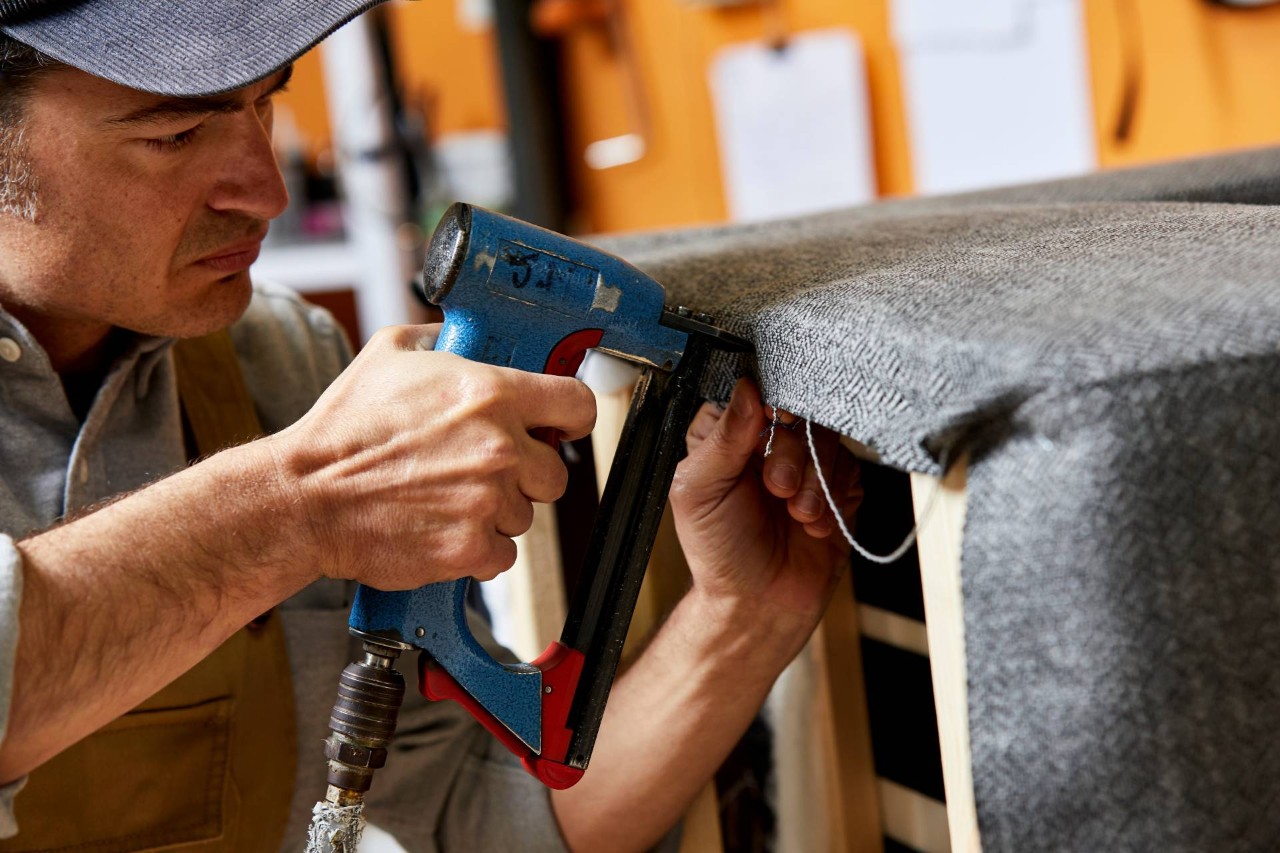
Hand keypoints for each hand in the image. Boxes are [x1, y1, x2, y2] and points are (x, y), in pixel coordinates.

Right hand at [263, 324, 595, 589]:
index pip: (577, 404)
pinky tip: (443, 529)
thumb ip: (441, 340)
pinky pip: (502, 554)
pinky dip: (478, 549)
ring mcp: (488, 502)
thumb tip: (465, 336)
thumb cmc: (344, 429)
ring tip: (446, 498)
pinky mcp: (470, 548)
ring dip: (496, 511)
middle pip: (556, 472)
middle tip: (483, 470)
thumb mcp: (391, 354)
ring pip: (525, 515)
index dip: (571, 417)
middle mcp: (500, 447)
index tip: (560, 425)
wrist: (307, 497)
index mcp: (492, 393)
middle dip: (526, 473)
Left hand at [669, 378, 861, 637]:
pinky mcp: (836, 486)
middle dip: (790, 452)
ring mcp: (804, 463)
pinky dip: (833, 497)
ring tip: (796, 514)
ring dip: (813, 479)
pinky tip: (813, 524)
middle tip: (777, 489)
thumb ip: (722, 439)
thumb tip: (747, 389)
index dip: (767, 406)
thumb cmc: (720, 552)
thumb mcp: (700, 492)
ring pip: (826, 436)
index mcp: (725, 435)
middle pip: (796, 411)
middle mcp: (765, 443)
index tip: (772, 422)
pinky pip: (849, 468)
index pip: (752, 392)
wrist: (760, 604)